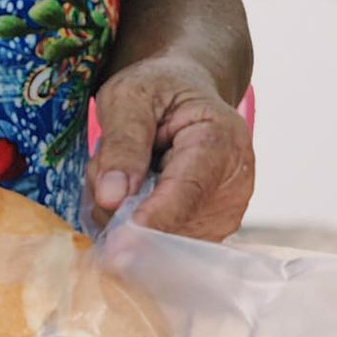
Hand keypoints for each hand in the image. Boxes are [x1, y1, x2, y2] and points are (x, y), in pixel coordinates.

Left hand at [86, 56, 254, 239]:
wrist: (186, 93)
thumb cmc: (159, 90)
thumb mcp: (129, 97)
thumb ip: (121, 143)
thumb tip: (111, 198)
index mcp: (220, 140)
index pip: (188, 190)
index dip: (154, 219)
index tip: (120, 246)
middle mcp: (234, 184)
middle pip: (173, 224)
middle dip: (123, 211)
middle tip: (102, 166)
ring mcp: (226, 214)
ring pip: (163, 241)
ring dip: (125, 218)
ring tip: (124, 172)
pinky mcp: (210, 232)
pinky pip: (163, 247)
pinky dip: (136, 226)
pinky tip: (133, 192)